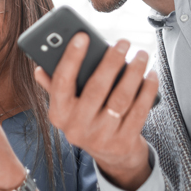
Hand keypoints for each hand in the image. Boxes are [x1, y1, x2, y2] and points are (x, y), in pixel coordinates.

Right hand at [35, 33, 158, 190]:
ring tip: (141, 55)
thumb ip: (55, 85)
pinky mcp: (123, 142)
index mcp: (58, 114)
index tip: (82, 35)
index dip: (71, 58)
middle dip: (111, 61)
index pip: (61, 82)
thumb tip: (39, 69)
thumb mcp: (68, 106)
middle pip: (96, 88)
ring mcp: (100, 137)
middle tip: (123, 42)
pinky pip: (138, 111)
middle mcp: (76, 128)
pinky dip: (147, 90)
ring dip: (133, 73)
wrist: (110, 155)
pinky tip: (150, 75)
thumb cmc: (87, 118)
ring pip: (120, 99)